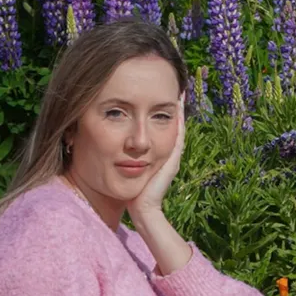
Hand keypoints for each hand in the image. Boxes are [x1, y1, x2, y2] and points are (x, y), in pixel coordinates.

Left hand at [129, 97, 185, 217]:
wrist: (141, 207)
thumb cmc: (132, 192)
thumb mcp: (128, 169)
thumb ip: (127, 159)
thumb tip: (116, 147)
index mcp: (158, 154)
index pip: (162, 128)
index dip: (163, 113)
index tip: (164, 96)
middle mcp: (167, 153)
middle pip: (173, 125)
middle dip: (174, 108)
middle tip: (177, 89)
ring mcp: (171, 155)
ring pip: (178, 127)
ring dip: (178, 110)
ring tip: (180, 92)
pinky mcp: (172, 158)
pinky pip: (178, 134)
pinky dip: (179, 120)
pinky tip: (178, 107)